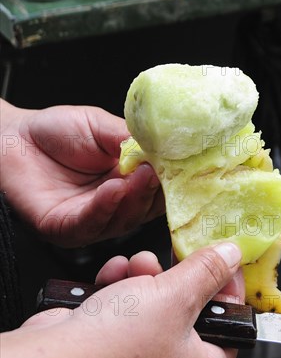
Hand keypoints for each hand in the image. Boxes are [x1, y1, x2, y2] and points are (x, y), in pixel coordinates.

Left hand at [0, 100, 163, 245]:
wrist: (12, 137)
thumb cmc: (57, 131)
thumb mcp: (103, 128)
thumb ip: (133, 140)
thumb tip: (167, 148)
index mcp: (127, 182)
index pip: (159, 189)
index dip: (173, 181)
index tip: (186, 169)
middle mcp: (113, 206)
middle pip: (146, 209)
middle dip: (155, 192)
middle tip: (161, 171)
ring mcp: (91, 220)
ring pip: (123, 220)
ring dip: (134, 198)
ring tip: (139, 175)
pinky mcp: (65, 229)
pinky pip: (90, 224)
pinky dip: (105, 207)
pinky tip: (113, 189)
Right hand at [1, 243, 243, 357]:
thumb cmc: (118, 341)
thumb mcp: (175, 296)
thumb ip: (208, 272)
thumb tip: (233, 255)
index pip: (229, 326)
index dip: (228, 291)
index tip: (221, 260)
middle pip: (189, 310)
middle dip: (176, 277)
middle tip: (174, 256)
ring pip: (154, 304)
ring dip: (146, 277)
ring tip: (137, 266)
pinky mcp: (110, 345)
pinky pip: (126, 309)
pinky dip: (121, 287)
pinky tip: (113, 275)